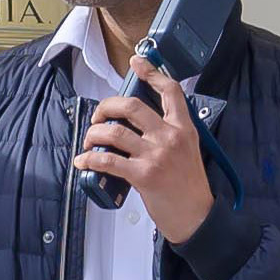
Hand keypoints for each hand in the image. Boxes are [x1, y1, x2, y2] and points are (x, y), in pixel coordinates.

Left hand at [76, 54, 211, 241]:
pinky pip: (108, 160)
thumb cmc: (189, 186)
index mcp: (184, 127)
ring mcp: (156, 155)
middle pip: (132, 106)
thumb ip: (169, 133)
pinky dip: (89, 159)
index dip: (151, 72)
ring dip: (94, 133)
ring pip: (114, 132)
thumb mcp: (188, 150)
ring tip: (90, 140)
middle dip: (107, 106)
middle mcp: (170, 136)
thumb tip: (137, 125)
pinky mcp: (143, 175)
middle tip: (99, 116)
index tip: (137, 63)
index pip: (170, 90)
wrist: (197, 216)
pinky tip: (83, 161)